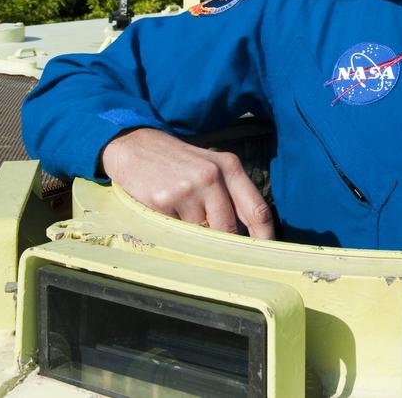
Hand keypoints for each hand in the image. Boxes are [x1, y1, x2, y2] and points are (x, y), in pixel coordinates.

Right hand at [100, 127, 274, 238]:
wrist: (135, 146)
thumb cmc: (179, 162)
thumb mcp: (211, 166)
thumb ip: (231, 195)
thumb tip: (247, 236)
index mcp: (229, 167)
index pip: (257, 209)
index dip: (264, 237)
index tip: (266, 255)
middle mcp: (211, 176)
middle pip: (229, 229)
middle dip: (223, 244)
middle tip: (217, 249)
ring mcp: (186, 189)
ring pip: (200, 233)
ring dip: (192, 232)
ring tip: (179, 212)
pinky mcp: (161, 201)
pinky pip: (174, 231)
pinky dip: (171, 229)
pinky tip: (164, 211)